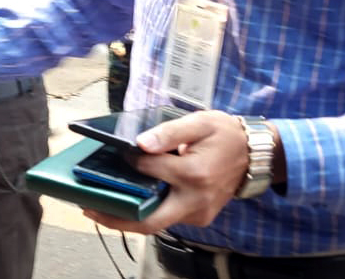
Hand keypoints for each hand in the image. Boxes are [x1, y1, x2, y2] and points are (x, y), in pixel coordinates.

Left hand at [81, 110, 252, 236]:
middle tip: (88, 208)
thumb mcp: (200, 122)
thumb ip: (168, 132)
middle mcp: (195, 200)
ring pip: (157, 222)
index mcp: (194, 174)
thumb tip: (140, 144)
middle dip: (115, 217)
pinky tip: (131, 198)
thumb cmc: (225, 135)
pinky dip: (148, 210)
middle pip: (149, 221)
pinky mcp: (199, 217)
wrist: (256, 155)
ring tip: (101, 203)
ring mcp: (198, 213)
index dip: (130, 162)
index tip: (116, 154)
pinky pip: (168, 217)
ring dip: (129, 216)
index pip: (149, 171)